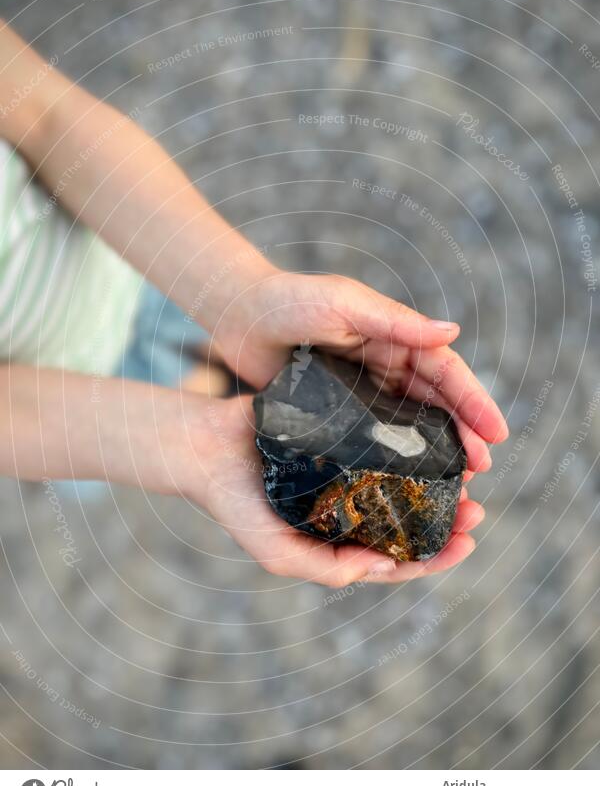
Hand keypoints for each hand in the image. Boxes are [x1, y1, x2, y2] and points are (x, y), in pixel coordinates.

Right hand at [194, 396, 488, 586]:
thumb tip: (384, 569)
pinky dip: (411, 443)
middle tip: (475, 507)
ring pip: (404, 481)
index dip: (436, 556)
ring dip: (437, 481)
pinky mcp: (344, 436)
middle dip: (447, 519)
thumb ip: (327, 568)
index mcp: (338, 542)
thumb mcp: (277, 552)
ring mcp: (348, 472)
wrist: (207, 447)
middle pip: (409, 520)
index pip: (397, 559)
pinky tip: (433, 435)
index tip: (467, 541)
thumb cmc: (237, 503)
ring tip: (466, 472)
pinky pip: (384, 441)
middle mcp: (349, 508)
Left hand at [211, 271, 507, 476]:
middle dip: (463, 435)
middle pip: (435, 404)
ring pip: (410, 426)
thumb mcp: (342, 303)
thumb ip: (394, 319)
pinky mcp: (337, 412)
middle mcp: (385, 364)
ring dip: (435, 453)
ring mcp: (363, 390)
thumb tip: (453, 332)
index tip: (497, 433)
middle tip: (482, 470)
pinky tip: (403, 484)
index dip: (474, 401)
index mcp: (394, 336)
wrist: (237, 315)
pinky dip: (395, 460)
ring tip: (455, 484)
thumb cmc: (288, 300)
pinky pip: (374, 439)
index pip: (445, 372)